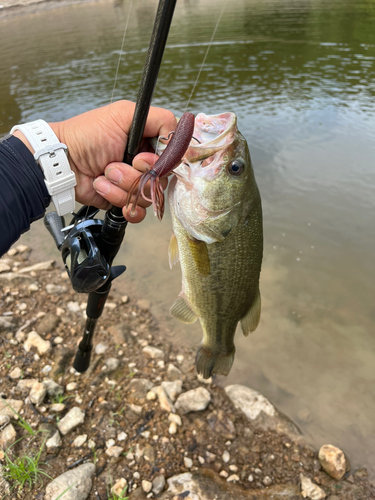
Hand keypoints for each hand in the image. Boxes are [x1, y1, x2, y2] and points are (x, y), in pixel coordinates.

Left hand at [51, 100, 176, 221]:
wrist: (62, 162)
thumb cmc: (87, 135)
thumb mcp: (124, 114)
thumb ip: (160, 119)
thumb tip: (179, 137)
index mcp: (148, 142)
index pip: (173, 157)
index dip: (161, 161)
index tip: (141, 158)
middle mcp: (145, 164)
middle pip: (162, 179)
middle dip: (136, 174)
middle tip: (115, 163)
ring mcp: (135, 184)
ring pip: (149, 196)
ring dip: (123, 185)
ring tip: (104, 173)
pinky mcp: (124, 201)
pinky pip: (137, 211)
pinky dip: (119, 201)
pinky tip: (104, 188)